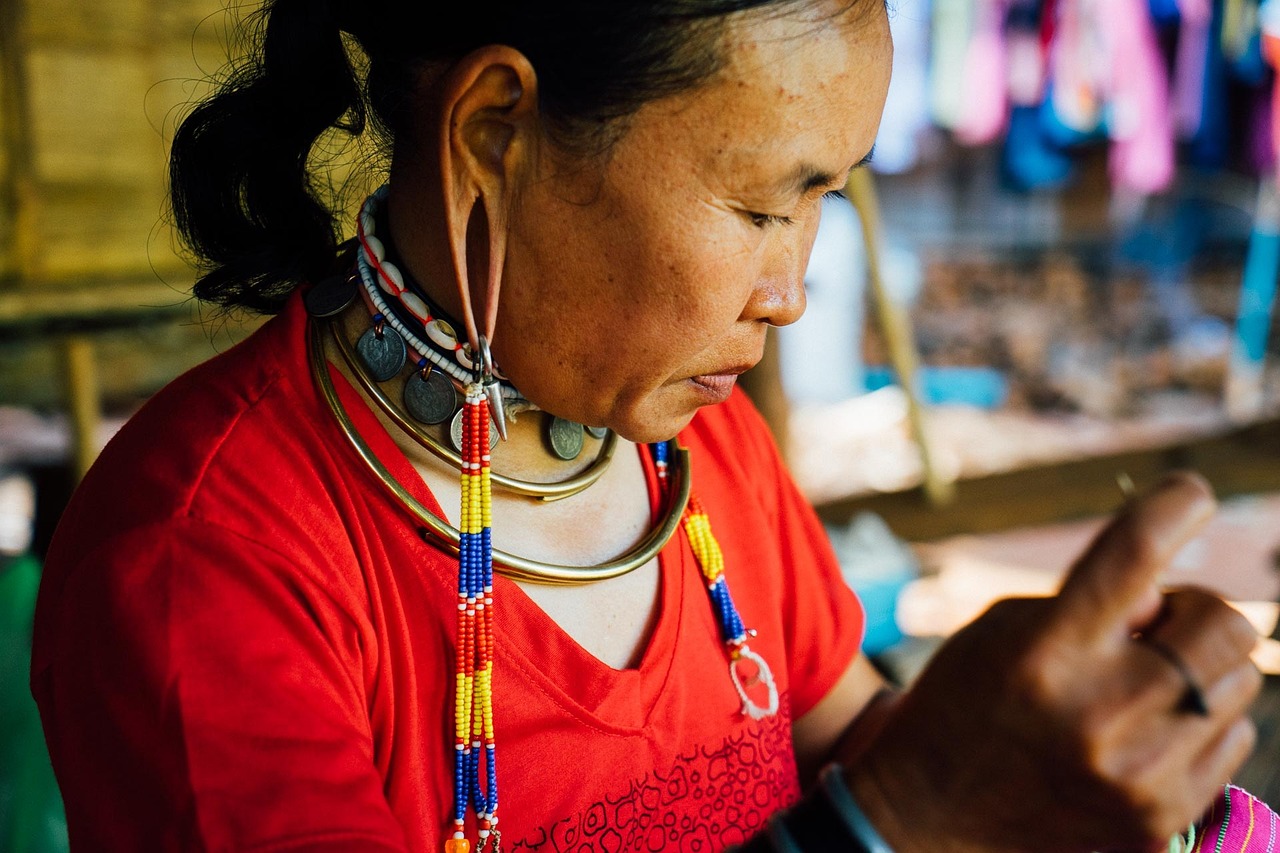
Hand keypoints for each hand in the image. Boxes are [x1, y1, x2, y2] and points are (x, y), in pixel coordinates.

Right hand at [844, 473, 1261, 851]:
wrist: (928, 819)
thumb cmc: (963, 703)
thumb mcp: (1002, 630)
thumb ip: (1088, 601)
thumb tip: (1171, 598)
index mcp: (1046, 651)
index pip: (1132, 555)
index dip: (1173, 507)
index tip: (1190, 492)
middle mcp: (1099, 712)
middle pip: (1224, 622)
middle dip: (1195, 610)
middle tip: (1153, 625)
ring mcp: (1138, 774)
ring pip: (1239, 681)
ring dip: (1198, 668)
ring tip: (1138, 686)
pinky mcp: (1160, 819)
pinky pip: (1233, 742)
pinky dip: (1199, 723)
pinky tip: (1145, 732)